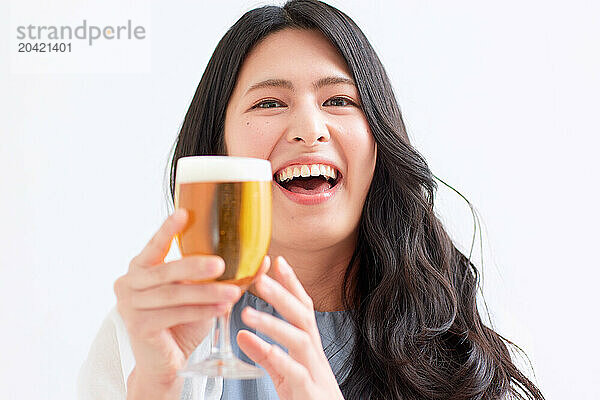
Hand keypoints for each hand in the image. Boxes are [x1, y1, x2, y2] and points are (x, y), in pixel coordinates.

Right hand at [114, 209, 246, 396]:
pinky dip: (201, 311)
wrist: (164, 363)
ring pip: (174, 294)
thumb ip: (222, 276)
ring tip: (233, 292)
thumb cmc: (180, 323)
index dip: (168, 229)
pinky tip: (222, 308)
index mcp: (140, 268)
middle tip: (221, 263)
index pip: (155, 245)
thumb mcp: (200, 294)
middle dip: (195, 266)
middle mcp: (128, 283)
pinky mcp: (138, 326)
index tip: (185, 213)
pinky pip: (174, 314)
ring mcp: (129, 305)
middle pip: (166, 271)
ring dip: (206, 293)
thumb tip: (261, 259)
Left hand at [237, 256, 343, 399]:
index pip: (303, 309)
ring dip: (275, 323)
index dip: (292, 285)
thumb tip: (242, 335)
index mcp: (309, 349)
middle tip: (260, 277)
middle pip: (303, 317)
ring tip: (247, 312)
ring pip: (301, 340)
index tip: (278, 260)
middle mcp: (315, 356)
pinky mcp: (310, 393)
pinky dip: (280, 358)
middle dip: (283, 294)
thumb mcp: (284, 375)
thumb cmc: (309, 399)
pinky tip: (263, 346)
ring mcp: (315, 373)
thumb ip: (266, 355)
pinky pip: (296, 373)